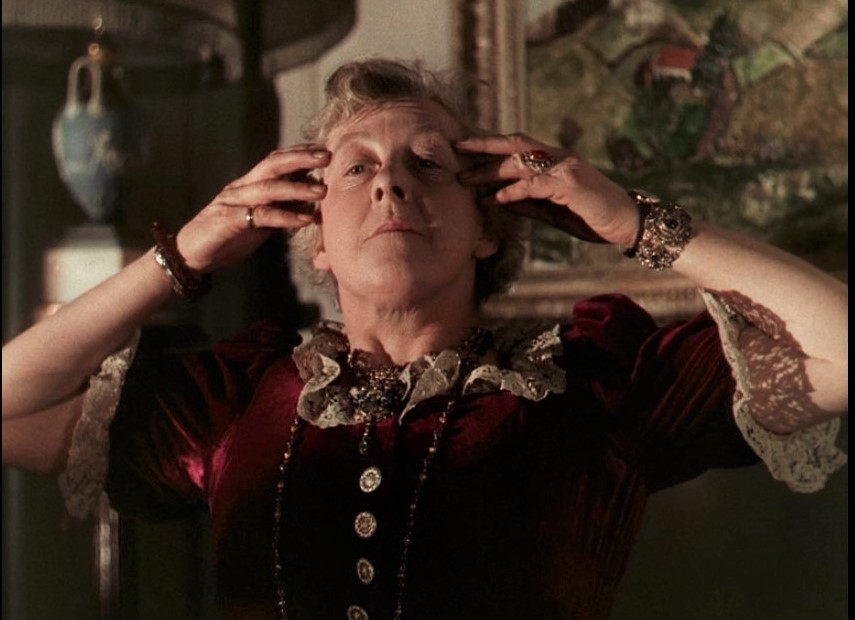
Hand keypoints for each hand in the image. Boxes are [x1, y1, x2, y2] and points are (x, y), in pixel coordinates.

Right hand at [175, 145, 329, 272]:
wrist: (191, 255)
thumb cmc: (228, 237)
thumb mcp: (260, 220)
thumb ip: (280, 208)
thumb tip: (309, 203)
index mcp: (249, 184)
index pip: (276, 160)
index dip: (300, 152)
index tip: (325, 149)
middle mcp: (242, 187)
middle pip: (273, 164)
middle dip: (301, 158)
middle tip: (328, 156)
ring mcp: (234, 202)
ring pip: (269, 188)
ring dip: (298, 188)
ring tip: (323, 191)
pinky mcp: (230, 222)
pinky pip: (262, 216)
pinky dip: (286, 217)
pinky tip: (305, 219)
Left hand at [456, 133, 638, 245]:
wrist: (627, 224)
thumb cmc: (592, 217)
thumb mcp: (552, 211)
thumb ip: (528, 203)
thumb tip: (499, 199)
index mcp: (555, 160)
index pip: (518, 146)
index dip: (490, 146)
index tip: (464, 150)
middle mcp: (559, 157)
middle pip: (515, 144)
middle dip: (484, 146)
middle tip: (455, 150)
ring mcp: (566, 167)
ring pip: (520, 162)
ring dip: (490, 171)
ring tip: (467, 180)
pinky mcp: (570, 184)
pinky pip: (535, 184)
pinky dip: (513, 191)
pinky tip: (496, 198)